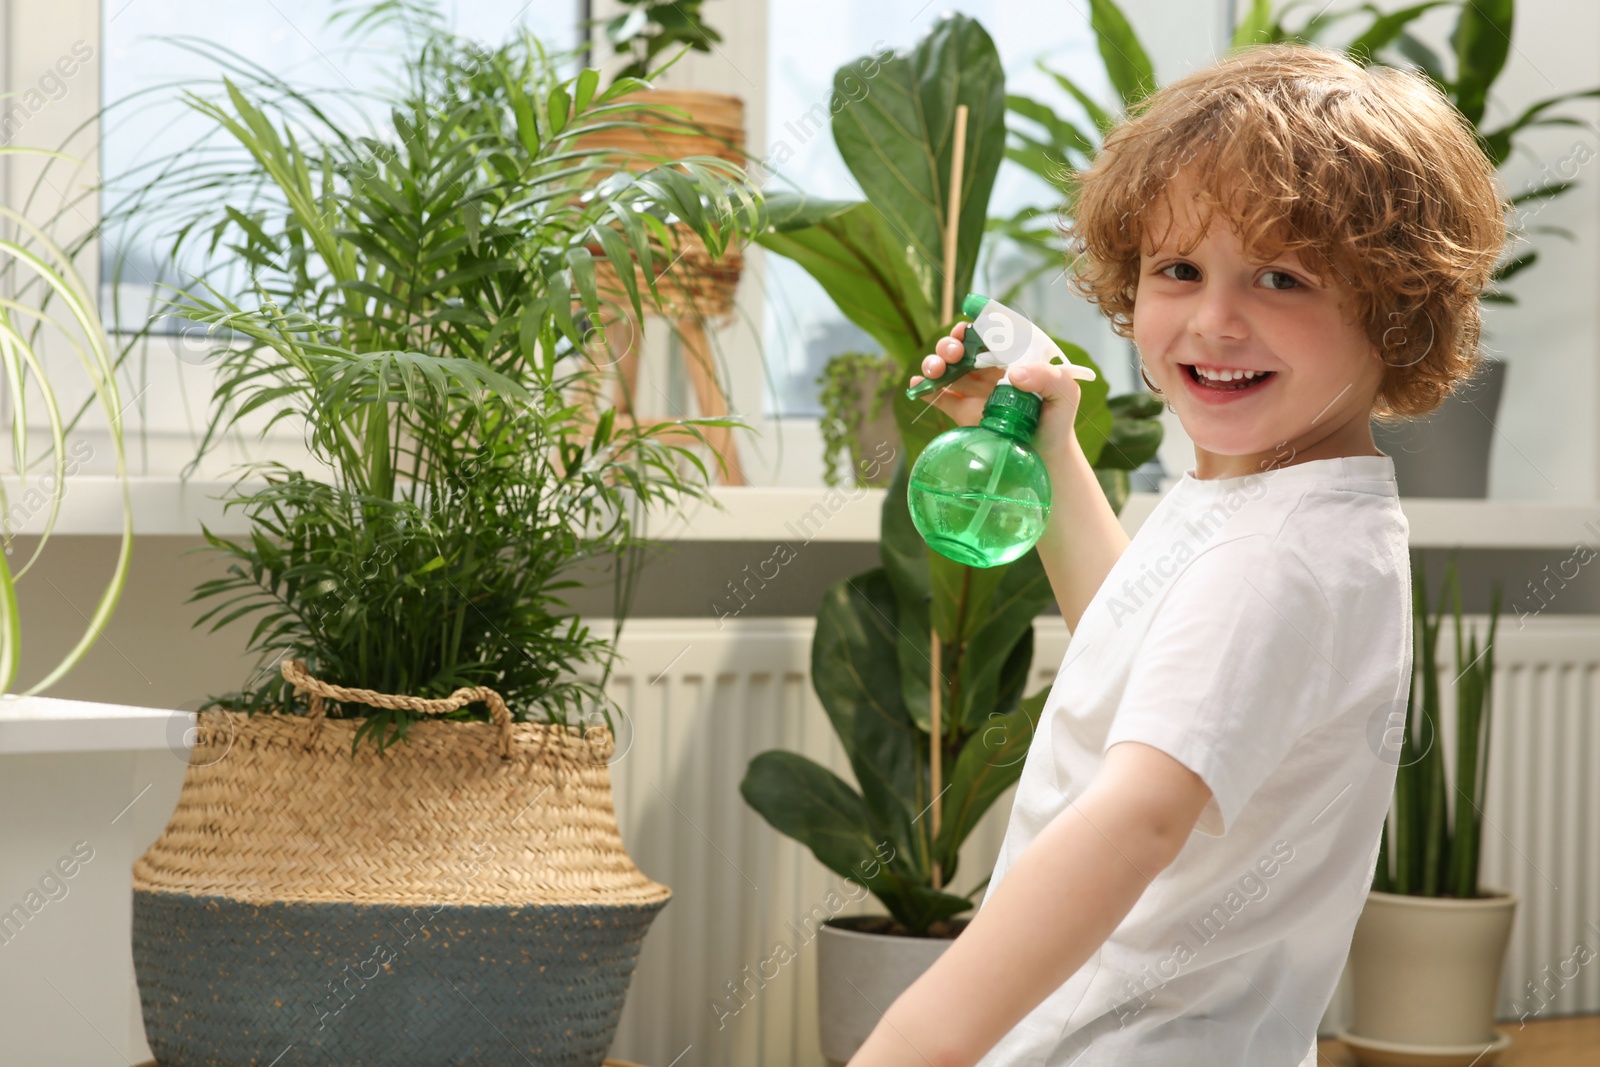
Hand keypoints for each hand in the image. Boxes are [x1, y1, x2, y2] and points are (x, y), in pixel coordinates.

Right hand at [908, 322, 1084, 453]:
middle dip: (950, 344)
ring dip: (935, 363)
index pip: (990, 335)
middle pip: (963, 349)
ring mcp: (974, 392)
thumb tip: (1015, 374)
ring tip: (934, 371)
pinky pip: (940, 398)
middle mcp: (990, 371)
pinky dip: (926, 389)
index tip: (966, 329)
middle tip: (953, 353)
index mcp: (1012, 359)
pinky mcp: (963, 414)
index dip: (975, 326)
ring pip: (948, 369)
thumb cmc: (1057, 422)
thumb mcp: (1065, 394)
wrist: (1045, 459)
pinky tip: (917, 385)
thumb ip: (1049, 378)